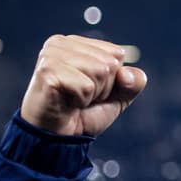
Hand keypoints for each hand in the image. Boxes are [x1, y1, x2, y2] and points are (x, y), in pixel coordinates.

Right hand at [21, 35, 146, 135]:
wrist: (58, 137)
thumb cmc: (84, 113)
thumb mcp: (118, 96)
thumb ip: (133, 82)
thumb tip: (127, 74)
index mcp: (77, 43)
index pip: (117, 54)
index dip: (112, 79)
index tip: (91, 89)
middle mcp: (61, 43)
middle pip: (110, 63)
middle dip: (103, 87)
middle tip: (81, 96)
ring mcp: (51, 55)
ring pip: (100, 71)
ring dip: (92, 94)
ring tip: (74, 99)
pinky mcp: (47, 71)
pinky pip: (86, 86)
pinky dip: (82, 100)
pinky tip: (66, 103)